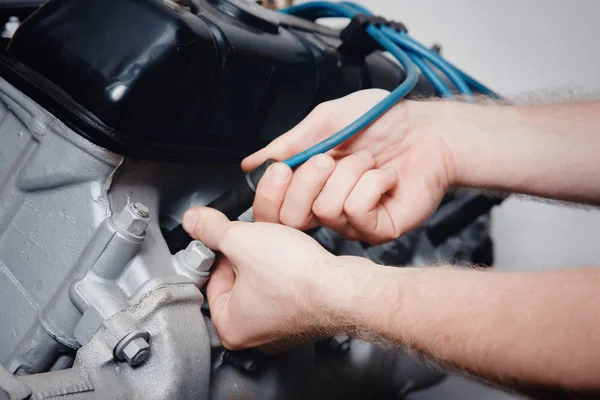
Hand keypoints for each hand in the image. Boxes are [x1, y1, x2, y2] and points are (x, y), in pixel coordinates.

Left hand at [182, 207, 372, 348]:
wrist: (345, 288)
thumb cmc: (300, 279)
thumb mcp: (242, 240)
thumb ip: (212, 229)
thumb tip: (194, 221)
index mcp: (231, 327)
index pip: (210, 280)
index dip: (219, 251)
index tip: (226, 237)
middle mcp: (255, 334)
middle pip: (235, 282)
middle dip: (244, 255)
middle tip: (254, 241)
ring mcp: (282, 327)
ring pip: (262, 282)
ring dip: (266, 259)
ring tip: (277, 249)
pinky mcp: (304, 316)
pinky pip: (285, 287)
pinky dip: (287, 270)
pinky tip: (295, 259)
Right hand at [242, 89, 457, 243]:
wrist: (427, 129)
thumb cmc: (383, 121)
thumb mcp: (325, 122)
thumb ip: (288, 144)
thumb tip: (253, 162)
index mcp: (312, 186)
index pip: (274, 209)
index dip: (272, 193)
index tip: (282, 168)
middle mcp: (329, 207)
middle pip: (291, 219)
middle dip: (308, 179)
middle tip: (330, 158)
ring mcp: (353, 222)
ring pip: (326, 209)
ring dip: (350, 173)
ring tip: (370, 162)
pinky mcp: (378, 230)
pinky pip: (356, 212)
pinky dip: (372, 183)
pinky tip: (385, 176)